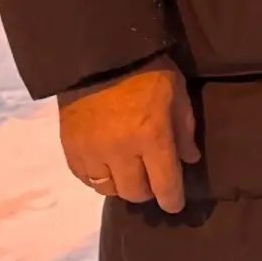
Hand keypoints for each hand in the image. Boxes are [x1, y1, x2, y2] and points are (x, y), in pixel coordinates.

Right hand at [58, 55, 198, 213]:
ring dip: (122, 185)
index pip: (164, 184)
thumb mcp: (177, 92)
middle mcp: (121, 151)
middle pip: (135, 192)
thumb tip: (190, 159)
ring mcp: (93, 152)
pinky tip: (106, 167)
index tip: (175, 206)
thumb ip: (184, 129)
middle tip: (152, 182)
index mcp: (152, 137)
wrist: (99, 55)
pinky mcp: (71, 149)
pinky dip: (98, 178)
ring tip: (129, 173)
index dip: (172, 200)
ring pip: (109, 190)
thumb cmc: (148, 70)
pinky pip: (85, 179)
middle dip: (148, 191)